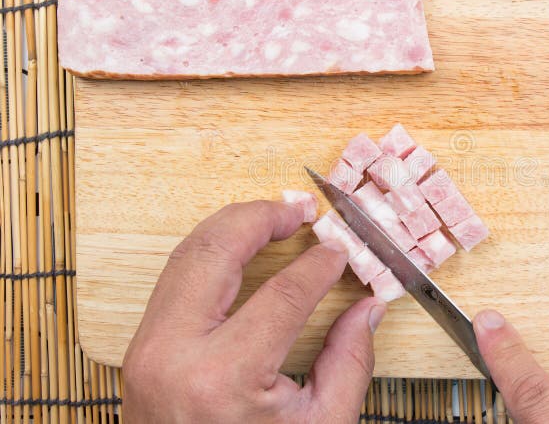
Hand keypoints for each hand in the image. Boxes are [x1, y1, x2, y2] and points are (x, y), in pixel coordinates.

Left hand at [122, 200, 386, 422]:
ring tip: (275, 215)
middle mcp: (174, 353)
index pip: (282, 294)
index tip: (338, 251)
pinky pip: (175, 277)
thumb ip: (349, 361)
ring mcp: (149, 348)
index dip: (317, 265)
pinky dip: (210, 251)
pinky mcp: (142, 347)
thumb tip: (368, 307)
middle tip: (300, 209)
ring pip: (187, 254)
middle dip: (262, 216)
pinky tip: (241, 244)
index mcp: (223, 377)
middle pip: (216, 250)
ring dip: (233, 226)